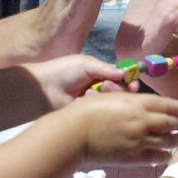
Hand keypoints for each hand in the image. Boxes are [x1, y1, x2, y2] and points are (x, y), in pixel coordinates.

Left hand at [22, 54, 136, 112]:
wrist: (44, 88)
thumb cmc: (64, 71)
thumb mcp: (86, 64)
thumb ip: (107, 69)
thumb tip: (127, 73)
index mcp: (101, 73)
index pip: (122, 77)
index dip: (129, 80)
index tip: (133, 84)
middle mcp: (101, 87)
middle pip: (121, 90)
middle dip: (118, 88)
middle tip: (105, 86)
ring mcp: (96, 101)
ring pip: (113, 101)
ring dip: (106, 95)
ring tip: (91, 92)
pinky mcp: (90, 113)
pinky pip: (102, 111)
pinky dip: (97, 105)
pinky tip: (85, 100)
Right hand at [76, 91, 177, 165]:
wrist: (75, 133)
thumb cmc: (88, 110)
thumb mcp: (112, 96)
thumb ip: (131, 100)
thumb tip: (143, 103)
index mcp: (138, 104)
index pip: (168, 105)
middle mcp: (143, 122)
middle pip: (171, 123)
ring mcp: (139, 141)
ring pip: (168, 141)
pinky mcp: (133, 157)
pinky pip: (156, 157)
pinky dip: (164, 155)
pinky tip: (168, 154)